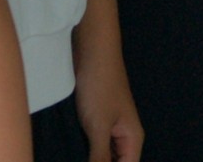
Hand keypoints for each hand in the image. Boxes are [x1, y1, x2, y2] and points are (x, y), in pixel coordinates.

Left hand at [74, 43, 143, 161]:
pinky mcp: (95, 120)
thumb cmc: (100, 87)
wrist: (91, 51)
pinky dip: (83, 151)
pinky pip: (93, 144)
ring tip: (70, 159)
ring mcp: (109, 128)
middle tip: (75, 160)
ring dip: (89, 160)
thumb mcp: (98, 127)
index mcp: (132, 139)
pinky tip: (70, 154)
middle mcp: (123, 136)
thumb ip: (99, 158)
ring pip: (102, 155)